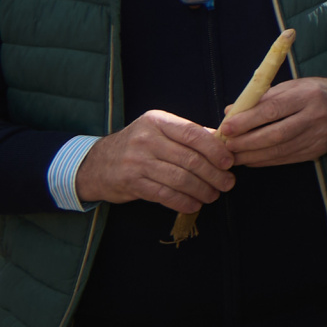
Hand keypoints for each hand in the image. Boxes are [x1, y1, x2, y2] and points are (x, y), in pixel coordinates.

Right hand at [73, 110, 234, 212]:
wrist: (96, 163)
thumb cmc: (138, 145)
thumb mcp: (159, 130)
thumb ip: (188, 134)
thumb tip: (223, 142)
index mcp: (157, 121)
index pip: (193, 134)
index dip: (215, 149)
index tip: (229, 162)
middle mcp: (146, 139)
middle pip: (190, 159)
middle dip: (214, 174)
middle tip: (227, 183)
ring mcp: (136, 162)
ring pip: (180, 179)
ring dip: (202, 190)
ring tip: (213, 195)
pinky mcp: (131, 183)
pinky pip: (164, 195)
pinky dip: (183, 202)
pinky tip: (194, 205)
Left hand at [220, 78, 326, 166]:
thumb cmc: (312, 92)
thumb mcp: (290, 87)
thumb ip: (261, 98)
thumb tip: (230, 111)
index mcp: (307, 96)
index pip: (274, 109)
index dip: (248, 120)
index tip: (227, 128)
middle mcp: (315, 116)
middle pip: (276, 134)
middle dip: (247, 142)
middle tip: (226, 145)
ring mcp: (318, 136)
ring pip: (280, 150)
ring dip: (253, 155)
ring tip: (233, 155)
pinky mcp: (317, 151)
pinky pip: (287, 159)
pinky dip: (265, 161)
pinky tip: (251, 160)